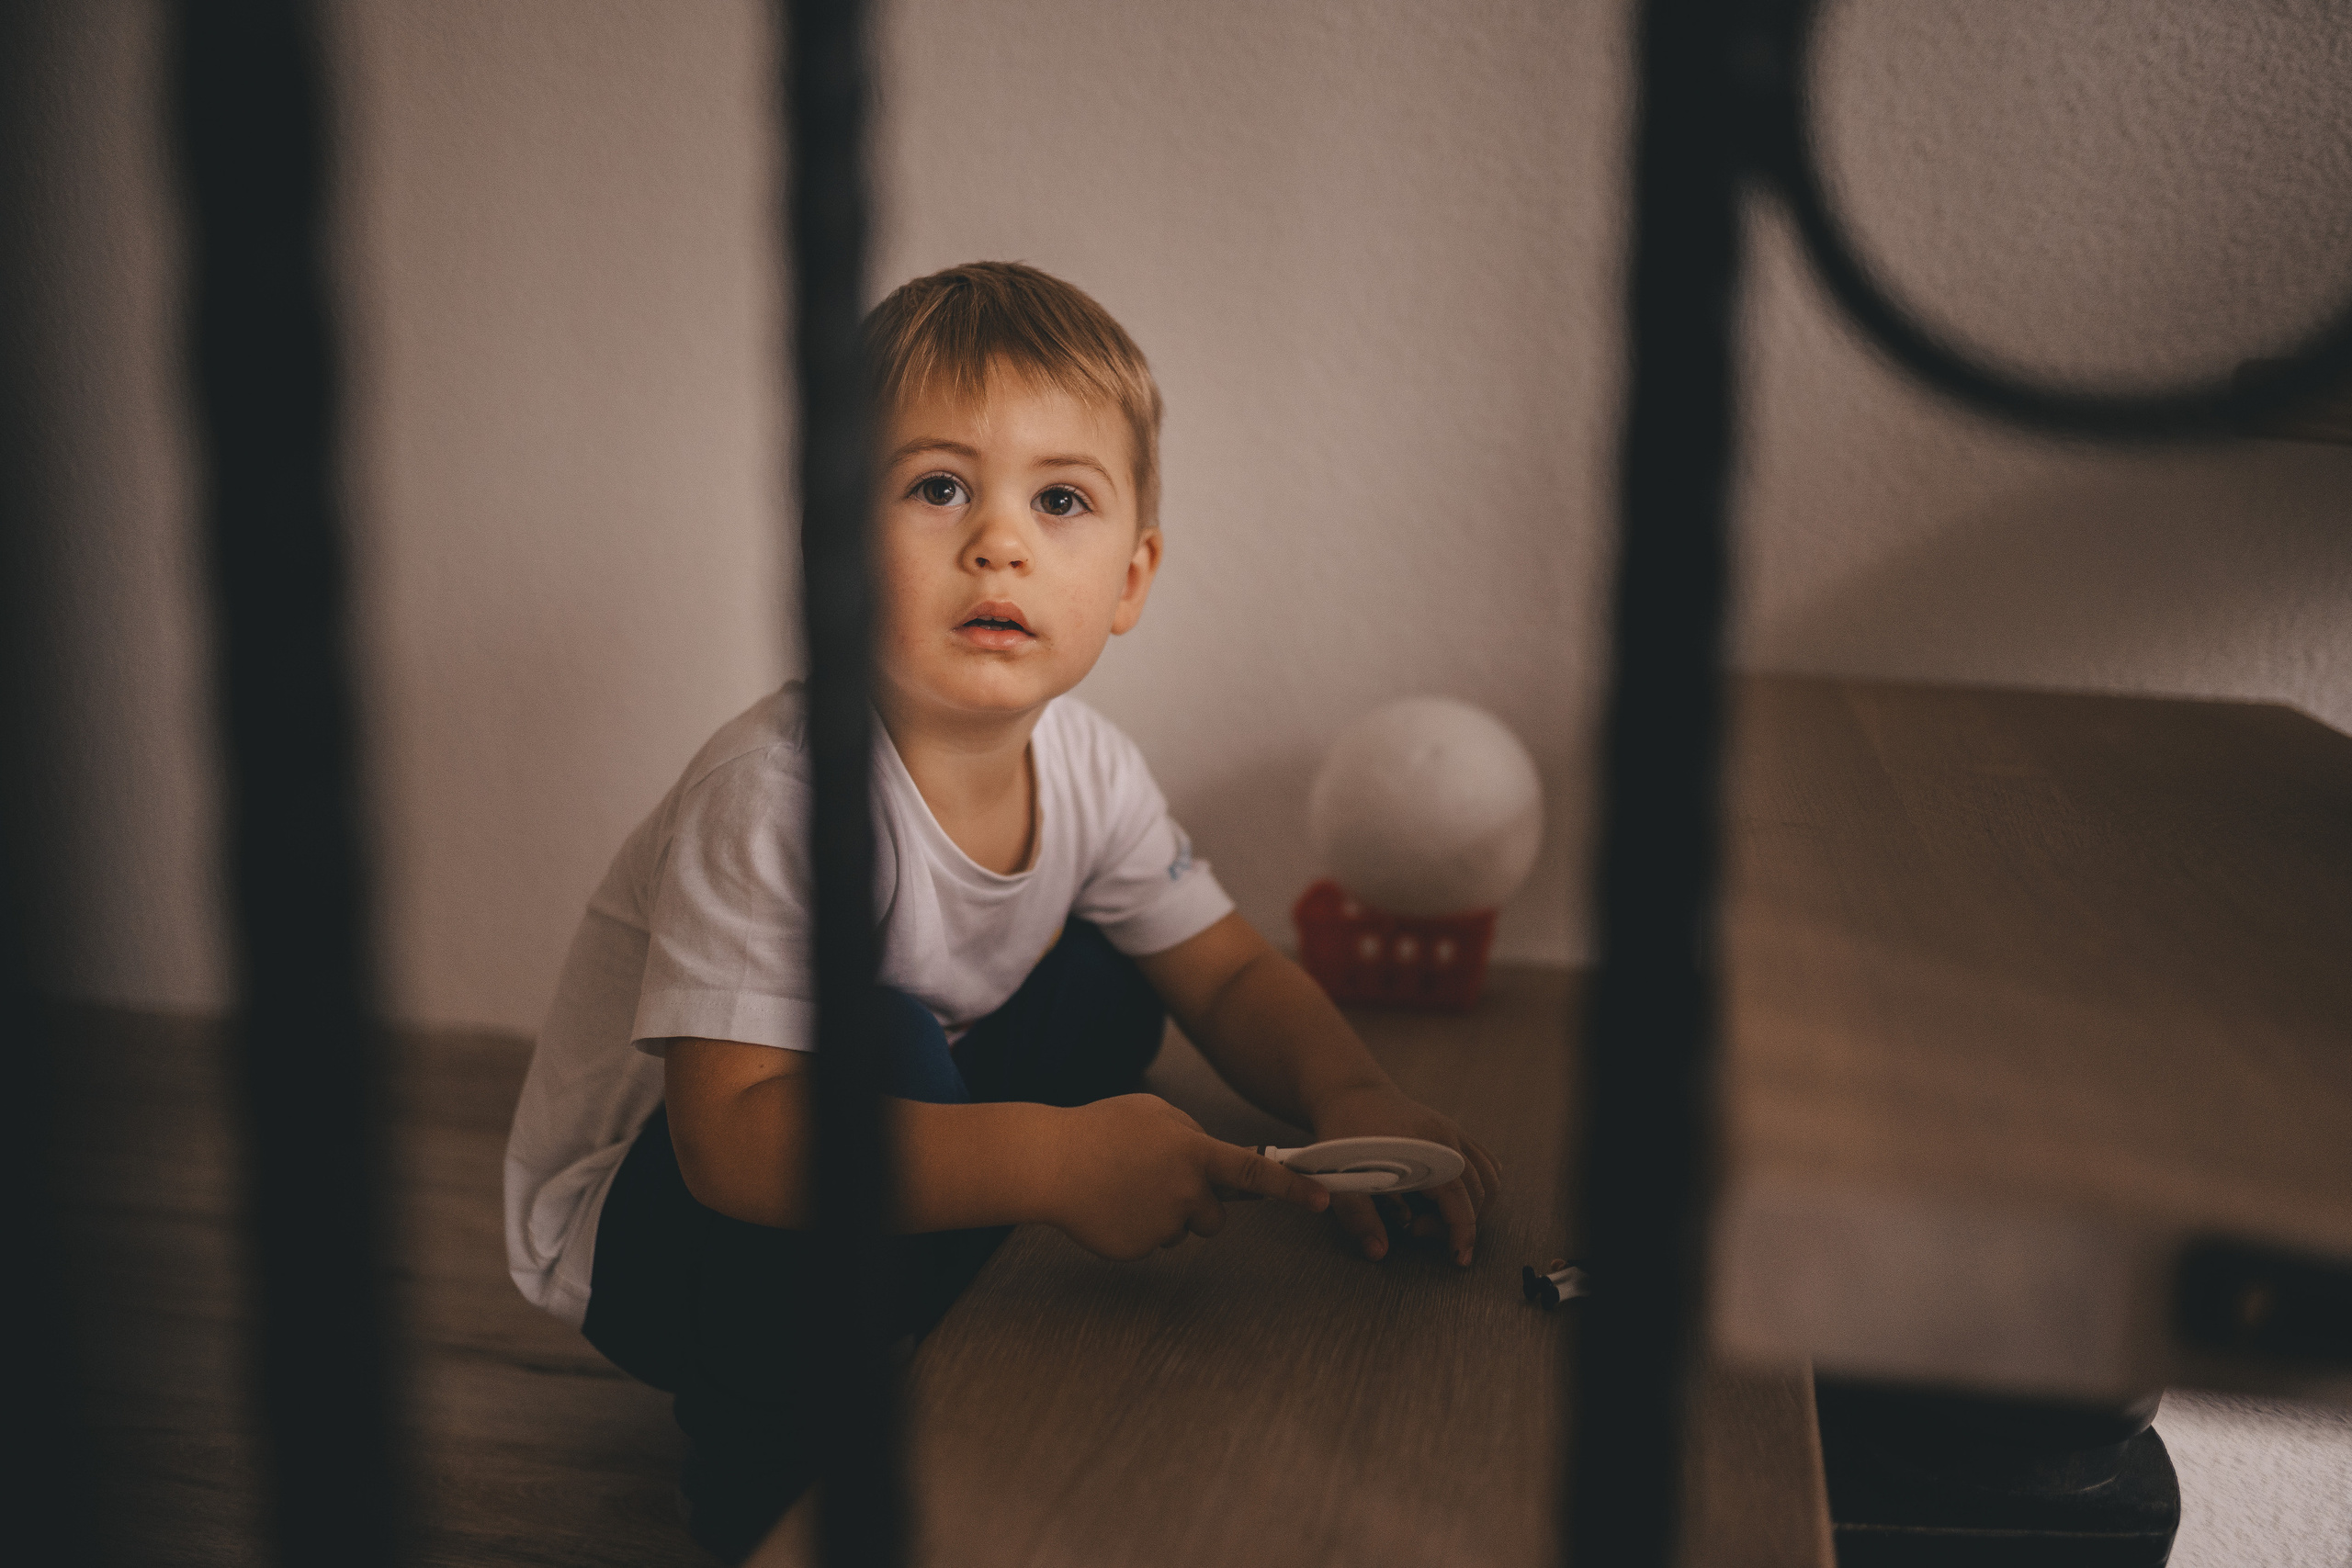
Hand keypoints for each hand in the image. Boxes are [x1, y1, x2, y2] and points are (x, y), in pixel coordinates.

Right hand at [1040, 1093, 1330, 1260]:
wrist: (1050, 1163)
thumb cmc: (1102, 1129)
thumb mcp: (1155, 1112)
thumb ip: (1193, 1133)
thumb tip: (1214, 1158)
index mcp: (1194, 1152)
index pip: (1255, 1172)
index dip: (1292, 1188)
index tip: (1324, 1200)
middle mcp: (1186, 1192)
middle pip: (1215, 1215)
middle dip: (1197, 1204)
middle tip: (1155, 1179)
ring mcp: (1163, 1225)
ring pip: (1182, 1231)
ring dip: (1166, 1217)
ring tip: (1125, 1189)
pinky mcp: (1139, 1250)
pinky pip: (1152, 1243)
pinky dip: (1137, 1228)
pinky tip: (1111, 1206)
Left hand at [1308, 1084, 1501, 1267]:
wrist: (1351, 1093)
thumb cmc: (1344, 1135)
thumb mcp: (1341, 1178)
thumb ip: (1359, 1218)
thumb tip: (1379, 1252)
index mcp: (1427, 1149)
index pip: (1460, 1199)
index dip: (1463, 1233)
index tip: (1459, 1259)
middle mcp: (1449, 1138)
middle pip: (1479, 1193)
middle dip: (1457, 1223)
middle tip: (1417, 1229)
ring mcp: (1456, 1132)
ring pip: (1490, 1178)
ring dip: (1474, 1206)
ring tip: (1434, 1216)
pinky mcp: (1456, 1131)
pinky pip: (1486, 1163)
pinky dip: (1480, 1186)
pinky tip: (1450, 1197)